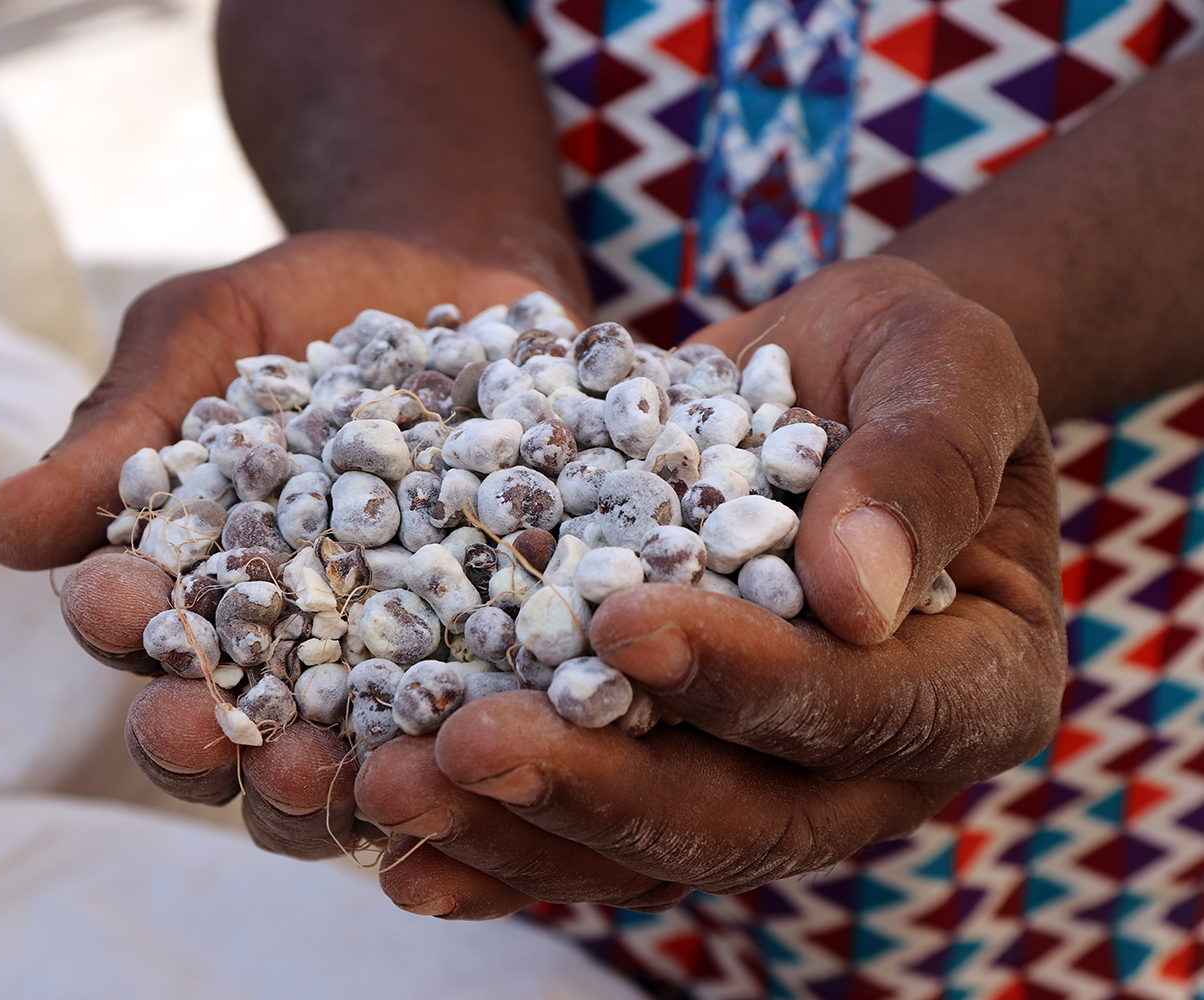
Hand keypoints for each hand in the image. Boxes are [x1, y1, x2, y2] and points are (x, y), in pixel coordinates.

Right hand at [0, 230, 567, 857]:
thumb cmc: (299, 307)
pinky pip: (478, 710)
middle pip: (229, 731)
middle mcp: (281, 646)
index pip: (135, 633)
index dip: (117, 629)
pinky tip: (484, 726)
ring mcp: (386, 659)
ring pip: (344, 758)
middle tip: (212, 733)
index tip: (112, 608)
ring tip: (346, 764)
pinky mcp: (489, 650)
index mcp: (188, 585)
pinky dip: (471, 731)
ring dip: (332, 778)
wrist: (449, 275)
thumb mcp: (202, 337)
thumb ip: (122, 429)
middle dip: (209, 741)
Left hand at [354, 255, 1065, 915]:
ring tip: (389, 790)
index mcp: (970, 685)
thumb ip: (926, 462)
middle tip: (466, 745)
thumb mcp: (943, 361)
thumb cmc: (898, 361)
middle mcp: (866, 769)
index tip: (624, 623)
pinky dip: (488, 844)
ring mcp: (759, 789)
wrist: (817, 387)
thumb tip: (857, 597)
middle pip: (737, 822)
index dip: (746, 680)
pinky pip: (578, 838)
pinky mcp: (665, 777)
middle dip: (596, 788)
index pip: (861, 709)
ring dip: (510, 831)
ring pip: (639, 854)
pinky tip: (391, 847)